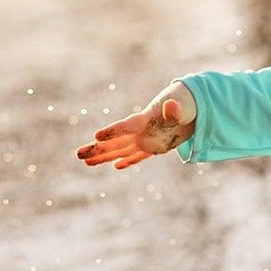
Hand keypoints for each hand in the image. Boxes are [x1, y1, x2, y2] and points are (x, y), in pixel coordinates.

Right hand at [75, 91, 194, 169]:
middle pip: (115, 141)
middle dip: (97, 148)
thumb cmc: (186, 103)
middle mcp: (142, 130)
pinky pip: (138, 155)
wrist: (192, 105)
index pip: (127, 126)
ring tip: (85, 161)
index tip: (96, 136)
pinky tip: (115, 166)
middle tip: (77, 154)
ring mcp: (146, 138)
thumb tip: (170, 106)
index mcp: (147, 119)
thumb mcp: (183, 106)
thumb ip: (175, 110)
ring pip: (121, 150)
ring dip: (104, 156)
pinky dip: (128, 161)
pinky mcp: (154, 146)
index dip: (113, 131)